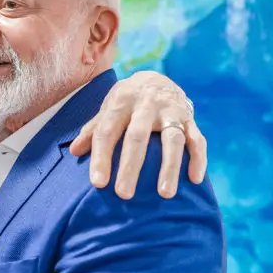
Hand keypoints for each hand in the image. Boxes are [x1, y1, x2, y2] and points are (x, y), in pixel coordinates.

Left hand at [69, 70, 206, 199]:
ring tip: (165, 194)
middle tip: (124, 194)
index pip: (107, 131)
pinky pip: (197, 139)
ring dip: (170, 166)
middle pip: (138, 137)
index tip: (98, 183)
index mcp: (121, 102)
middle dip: (131, 166)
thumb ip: (93, 129)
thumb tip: (74, 151)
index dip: (101, 157)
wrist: (157, 77)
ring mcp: (170, 111)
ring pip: (172, 139)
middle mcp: (146, 104)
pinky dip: (198, 159)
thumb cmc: (126, 102)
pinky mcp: (190, 118)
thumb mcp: (108, 109)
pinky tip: (195, 179)